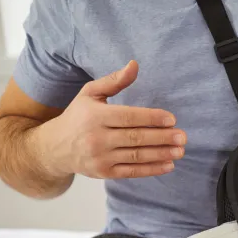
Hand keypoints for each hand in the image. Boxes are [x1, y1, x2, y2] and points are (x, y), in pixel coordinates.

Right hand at [42, 61, 185, 179]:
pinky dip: (152, 169)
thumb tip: (135, 65)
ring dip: (161, 154)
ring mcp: (100, 157)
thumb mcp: (90, 94)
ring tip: (180, 150)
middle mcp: (96, 137)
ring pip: (136, 156)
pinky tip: (169, 165)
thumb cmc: (78, 116)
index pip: (128, 117)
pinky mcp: (104, 173)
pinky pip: (132, 171)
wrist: (54, 148)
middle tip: (182, 136)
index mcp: (94, 116)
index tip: (172, 119)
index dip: (151, 118)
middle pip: (135, 137)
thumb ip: (114, 81)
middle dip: (161, 137)